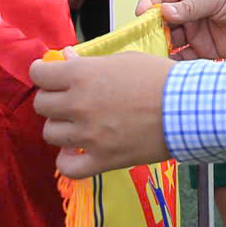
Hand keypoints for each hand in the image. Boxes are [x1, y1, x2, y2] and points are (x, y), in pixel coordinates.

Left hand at [28, 51, 173, 176]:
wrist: (186, 108)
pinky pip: (67, 167)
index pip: (38, 74)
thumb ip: (90, 63)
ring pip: (50, 134)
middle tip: (67, 99)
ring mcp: (88, 135)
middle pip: (41, 105)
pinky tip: (75, 151)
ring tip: (76, 124)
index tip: (49, 76)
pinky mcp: (102, 159)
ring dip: (60, 128)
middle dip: (52, 100)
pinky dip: (66, 160)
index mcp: (82, 75)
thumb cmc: (159, 78)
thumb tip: (65, 59)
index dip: (42, 73)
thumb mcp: (123, 60)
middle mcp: (79, 104)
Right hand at [135, 0, 225, 59]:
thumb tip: (163, 11)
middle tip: (142, 42)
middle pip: (160, 22)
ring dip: (160, 49)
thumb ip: (191, 6)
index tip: (140, 15)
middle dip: (150, 32)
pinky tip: (168, 68)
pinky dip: (175, 63)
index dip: (147, 5)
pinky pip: (184, 58)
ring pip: (169, 42)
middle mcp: (186, 12)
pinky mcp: (204, 50)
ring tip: (152, 57)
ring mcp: (194, 31)